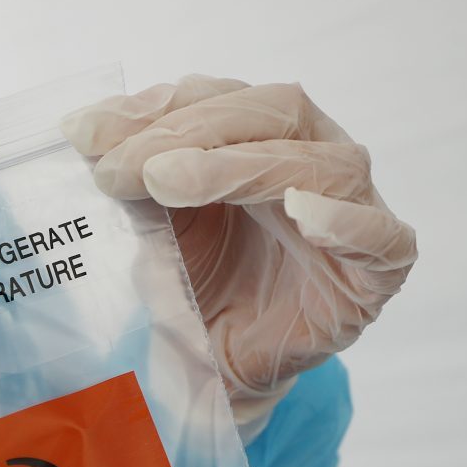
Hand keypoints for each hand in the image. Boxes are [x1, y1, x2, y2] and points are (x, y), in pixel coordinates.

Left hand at [63, 77, 416, 417]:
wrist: (214, 370)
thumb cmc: (192, 286)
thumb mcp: (152, 223)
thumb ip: (134, 176)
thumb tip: (85, 131)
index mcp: (265, 133)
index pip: (218, 96)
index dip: (155, 108)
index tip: (86, 134)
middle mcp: (318, 156)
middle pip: (274, 112)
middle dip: (188, 133)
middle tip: (121, 168)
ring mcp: (356, 210)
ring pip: (321, 164)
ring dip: (239, 165)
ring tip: (168, 181)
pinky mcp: (378, 272)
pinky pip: (381, 237)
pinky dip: (346, 222)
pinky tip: (305, 216)